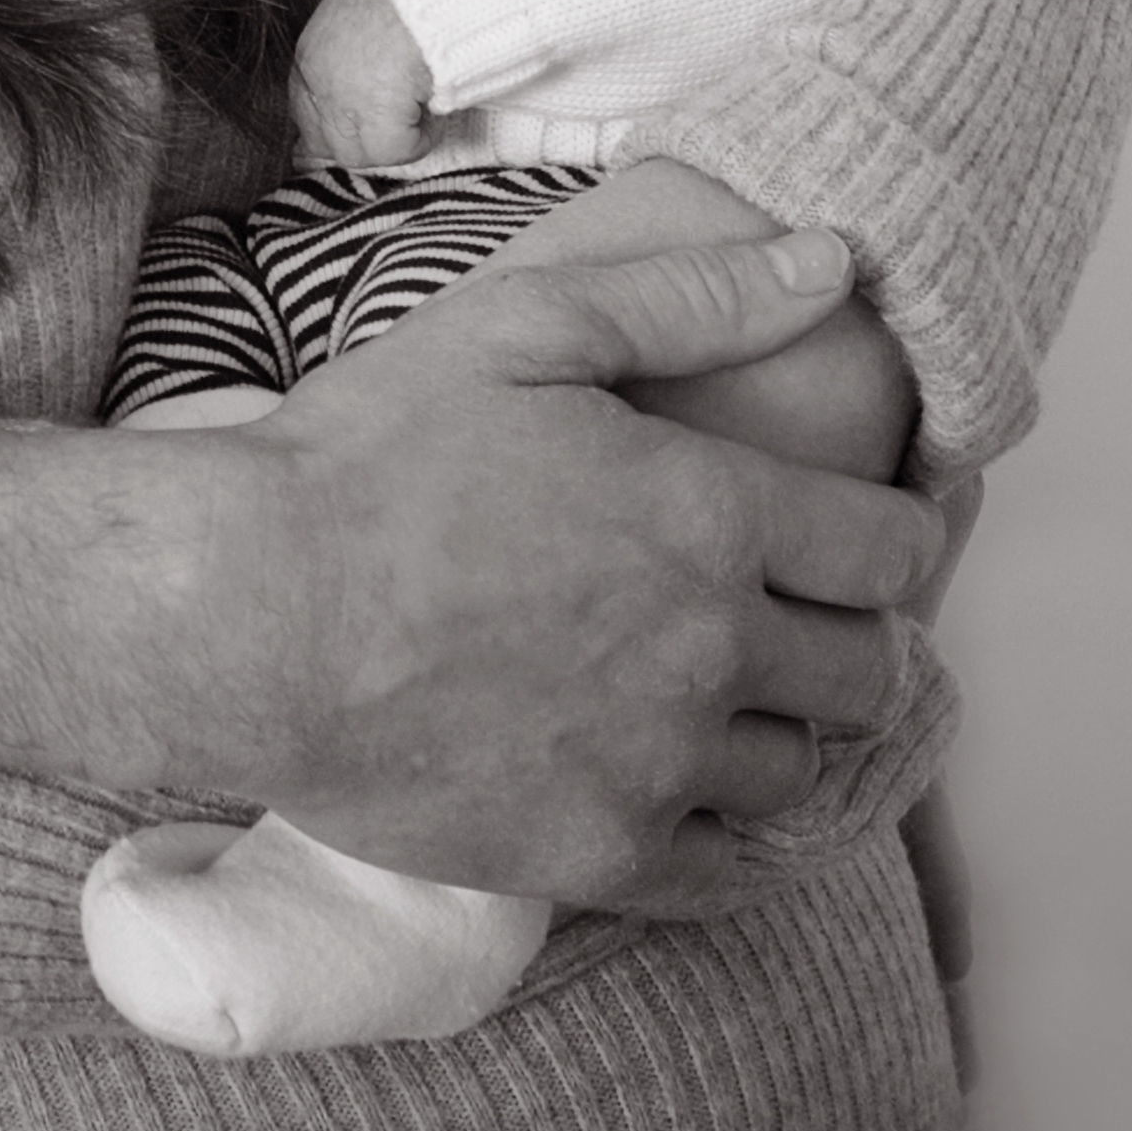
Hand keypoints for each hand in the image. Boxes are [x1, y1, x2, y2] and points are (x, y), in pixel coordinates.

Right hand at [174, 223, 946, 917]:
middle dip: (850, 639)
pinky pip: (732, 871)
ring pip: (802, 772)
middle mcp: (709, 649)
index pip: (888, 551)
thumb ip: (691, 296)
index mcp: (710, 515)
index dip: (891, 538)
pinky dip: (735, 833)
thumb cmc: (368, 457)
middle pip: (868, 674)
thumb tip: (833, 258)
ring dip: (783, 732)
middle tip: (794, 619)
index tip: (857, 539)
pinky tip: (691, 792)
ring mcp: (656, 765)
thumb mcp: (526, 330)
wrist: (240, 615)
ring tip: (723, 698)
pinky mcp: (596, 855)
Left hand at [290, 0, 438, 167]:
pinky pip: (399, 150)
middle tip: (396, 128)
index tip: (351, 131)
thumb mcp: (356, 15)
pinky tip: (435, 111)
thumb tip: (361, 80)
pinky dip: (423, 138)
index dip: (330, 127)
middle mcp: (319, 84)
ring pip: (360, 154)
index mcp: (310, 56)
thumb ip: (347, 51)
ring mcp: (345, 103)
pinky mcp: (379, 116)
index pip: (305, 112)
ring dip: (392, 143)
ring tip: (420, 113)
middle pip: (326, 144)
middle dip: (361, 144)